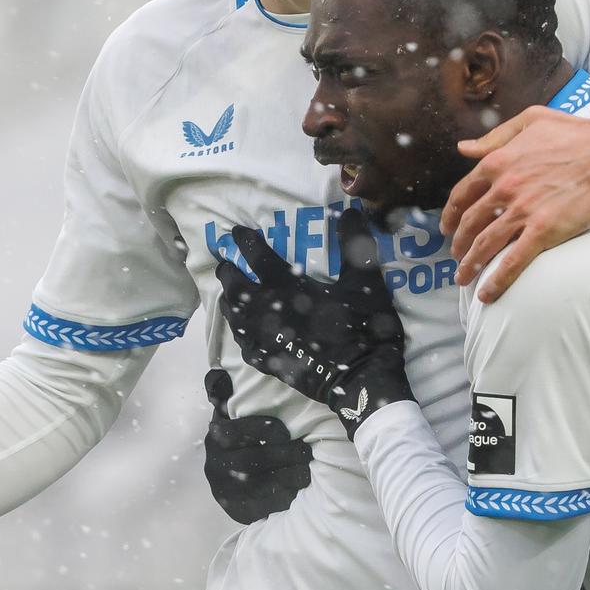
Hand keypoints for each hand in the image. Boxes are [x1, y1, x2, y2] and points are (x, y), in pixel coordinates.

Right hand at [202, 368, 312, 523]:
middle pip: (252, 461)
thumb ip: (225, 395)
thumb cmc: (239, 440)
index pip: (234, 432)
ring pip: (260, 486)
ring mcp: (225, 491)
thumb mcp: (230, 416)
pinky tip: (297, 490)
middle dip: (284, 455)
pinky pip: (263, 507)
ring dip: (288, 477)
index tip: (284, 431)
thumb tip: (219, 374)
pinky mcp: (237, 511)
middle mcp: (216, 465)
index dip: (263, 430)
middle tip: (307, 452)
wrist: (229, 482)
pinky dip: (283, 498)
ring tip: (307, 470)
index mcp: (216, 439)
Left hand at [214, 206, 411, 435]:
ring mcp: (267, 340)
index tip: (236, 232)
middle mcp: (270, 312)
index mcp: (290, 288)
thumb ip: (354, 245)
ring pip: (237, 318)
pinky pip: (246, 347)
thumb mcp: (365, 281)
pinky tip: (242, 333)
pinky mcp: (271, 363)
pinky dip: (240, 335)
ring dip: (229, 303)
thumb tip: (351, 211)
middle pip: (239, 289)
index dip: (247, 243)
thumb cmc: (363, 327)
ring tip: (226, 295)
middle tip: (224, 266)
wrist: (362, 378)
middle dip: (229, 275)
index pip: (261, 258)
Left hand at [441, 109, 589, 301]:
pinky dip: (497, 280)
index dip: (451, 215)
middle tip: (456, 256)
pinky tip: (487, 293)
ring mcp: (522, 211)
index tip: (447, 227)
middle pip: (470, 223)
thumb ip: (494, 137)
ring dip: (470, 265)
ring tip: (463, 277)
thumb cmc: (575, 133)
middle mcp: (504, 188)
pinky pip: (513, 261)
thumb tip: (464, 148)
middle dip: (459, 244)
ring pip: (486, 245)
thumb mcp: (530, 120)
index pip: (462, 194)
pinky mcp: (543, 231)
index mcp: (497, 162)